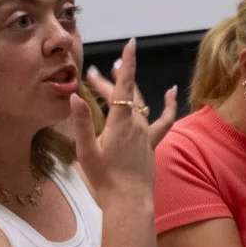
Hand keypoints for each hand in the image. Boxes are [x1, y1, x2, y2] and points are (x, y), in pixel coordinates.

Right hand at [76, 40, 162, 202]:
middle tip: (94, 73)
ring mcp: (146, 134)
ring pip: (139, 104)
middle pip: (125, 95)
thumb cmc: (105, 180)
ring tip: (117, 74)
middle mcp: (136, 124)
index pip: (124, 87)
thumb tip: (75, 97)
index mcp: (120, 123)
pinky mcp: (151, 143)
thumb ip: (81, 123)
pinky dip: (167, 105)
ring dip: (129, 88)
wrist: (129, 201)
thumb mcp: (87, 152)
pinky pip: (162, 120)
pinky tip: (170, 92)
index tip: (131, 44)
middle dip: (110, 80)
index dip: (128, 64)